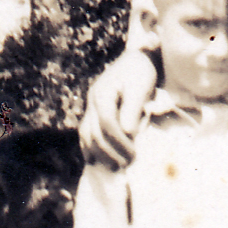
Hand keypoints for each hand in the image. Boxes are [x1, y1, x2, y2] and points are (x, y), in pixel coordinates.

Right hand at [79, 51, 157, 167]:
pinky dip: (90, 147)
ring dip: (98, 153)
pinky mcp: (94, 111)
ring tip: (113, 167)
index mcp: (103, 93)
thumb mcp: (140, 88)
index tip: (133, 155)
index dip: (119, 142)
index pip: (107, 124)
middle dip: (109, 152)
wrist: (136, 60)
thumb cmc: (141, 73)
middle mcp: (92, 101)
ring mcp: (91, 106)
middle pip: (94, 132)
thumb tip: (127, 134)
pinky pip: (86, 132)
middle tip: (126, 165)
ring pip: (86, 134)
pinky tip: (95, 160)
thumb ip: (133, 110)